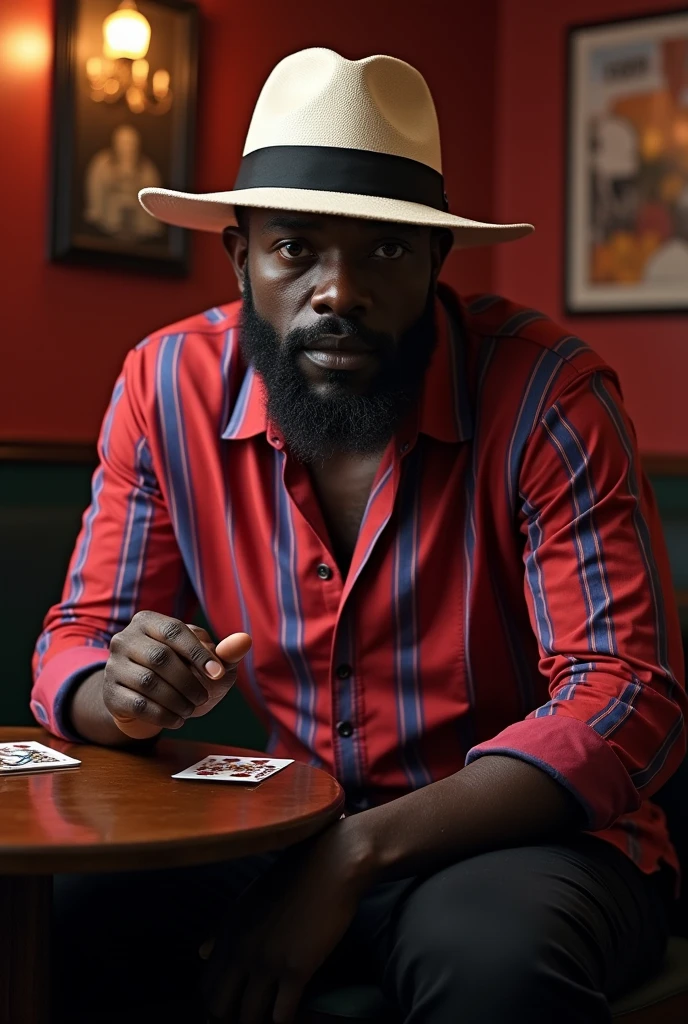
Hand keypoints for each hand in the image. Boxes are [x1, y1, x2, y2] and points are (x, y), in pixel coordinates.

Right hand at [102, 610, 251, 739]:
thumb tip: (245, 641)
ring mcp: (113, 666)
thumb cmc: (182, 672)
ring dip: (177, 701)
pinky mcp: (110, 693)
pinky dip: (164, 716)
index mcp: (148, 621)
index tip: (219, 674)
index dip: (198, 653)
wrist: (147, 697)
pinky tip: (178, 719)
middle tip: (203, 697)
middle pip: (160, 658)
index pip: (175, 631)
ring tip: (191, 709)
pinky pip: (138, 705)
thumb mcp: (207, 662)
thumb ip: (226, 653)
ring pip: (148, 683)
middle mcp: (125, 639)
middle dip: (189, 681)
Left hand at [203, 818, 376, 1023]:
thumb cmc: (293, 878)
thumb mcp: (249, 899)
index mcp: (228, 933)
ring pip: (248, 1019)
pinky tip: (294, 1015)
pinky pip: (281, 1016)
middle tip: (249, 1019)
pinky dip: (284, 1023)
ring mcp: (267, 962)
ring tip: (270, 1019)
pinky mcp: (296, 970)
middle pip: (219, 1009)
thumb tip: (201, 953)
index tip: (229, 1013)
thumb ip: (224, 929)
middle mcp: (240, 950)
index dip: (215, 1008)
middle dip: (230, 1021)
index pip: (206, 987)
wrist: (330, 865)